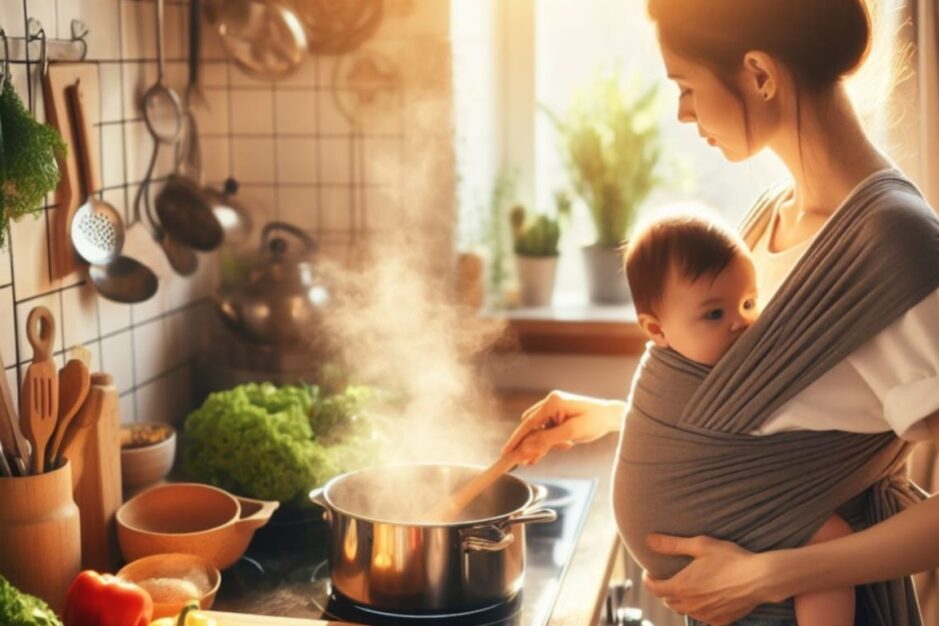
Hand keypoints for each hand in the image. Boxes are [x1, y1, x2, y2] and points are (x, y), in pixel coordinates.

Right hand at [500, 390, 623, 465]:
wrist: (611, 417)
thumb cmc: (595, 421)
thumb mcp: (571, 432)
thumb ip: (547, 439)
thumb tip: (527, 447)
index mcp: (552, 402)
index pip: (529, 423)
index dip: (516, 438)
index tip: (506, 451)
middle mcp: (550, 404)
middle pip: (530, 428)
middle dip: (527, 445)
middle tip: (521, 461)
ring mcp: (554, 411)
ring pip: (537, 432)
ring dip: (537, 446)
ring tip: (531, 461)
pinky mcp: (558, 418)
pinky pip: (545, 433)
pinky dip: (543, 444)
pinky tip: (538, 456)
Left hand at [642, 534, 775, 624]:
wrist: (760, 578)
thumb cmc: (730, 558)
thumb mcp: (700, 545)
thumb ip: (672, 544)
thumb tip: (648, 540)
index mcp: (682, 587)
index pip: (654, 589)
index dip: (648, 580)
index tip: (650, 572)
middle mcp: (690, 605)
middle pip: (668, 601)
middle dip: (664, 589)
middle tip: (669, 577)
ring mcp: (705, 615)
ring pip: (684, 610)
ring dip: (680, 600)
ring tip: (686, 587)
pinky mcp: (720, 621)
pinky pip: (702, 618)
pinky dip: (699, 609)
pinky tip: (706, 598)